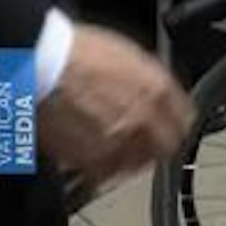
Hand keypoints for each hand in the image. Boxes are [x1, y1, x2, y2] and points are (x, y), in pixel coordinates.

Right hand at [38, 25, 194, 188]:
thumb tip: (157, 91)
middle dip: (159, 145)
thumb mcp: (129, 55)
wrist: (40, 62)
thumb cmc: (76, 51)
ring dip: (132, 159)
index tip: (174, 127)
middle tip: (150, 145)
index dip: (179, 123)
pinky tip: (97, 160)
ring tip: (120, 152)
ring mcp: (118, 141)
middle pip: (166, 146)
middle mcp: (143, 117)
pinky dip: (103, 170)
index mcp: (157, 89)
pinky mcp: (89, 160)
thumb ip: (150, 79)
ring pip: (137, 163)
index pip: (185, 118)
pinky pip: (105, 174)